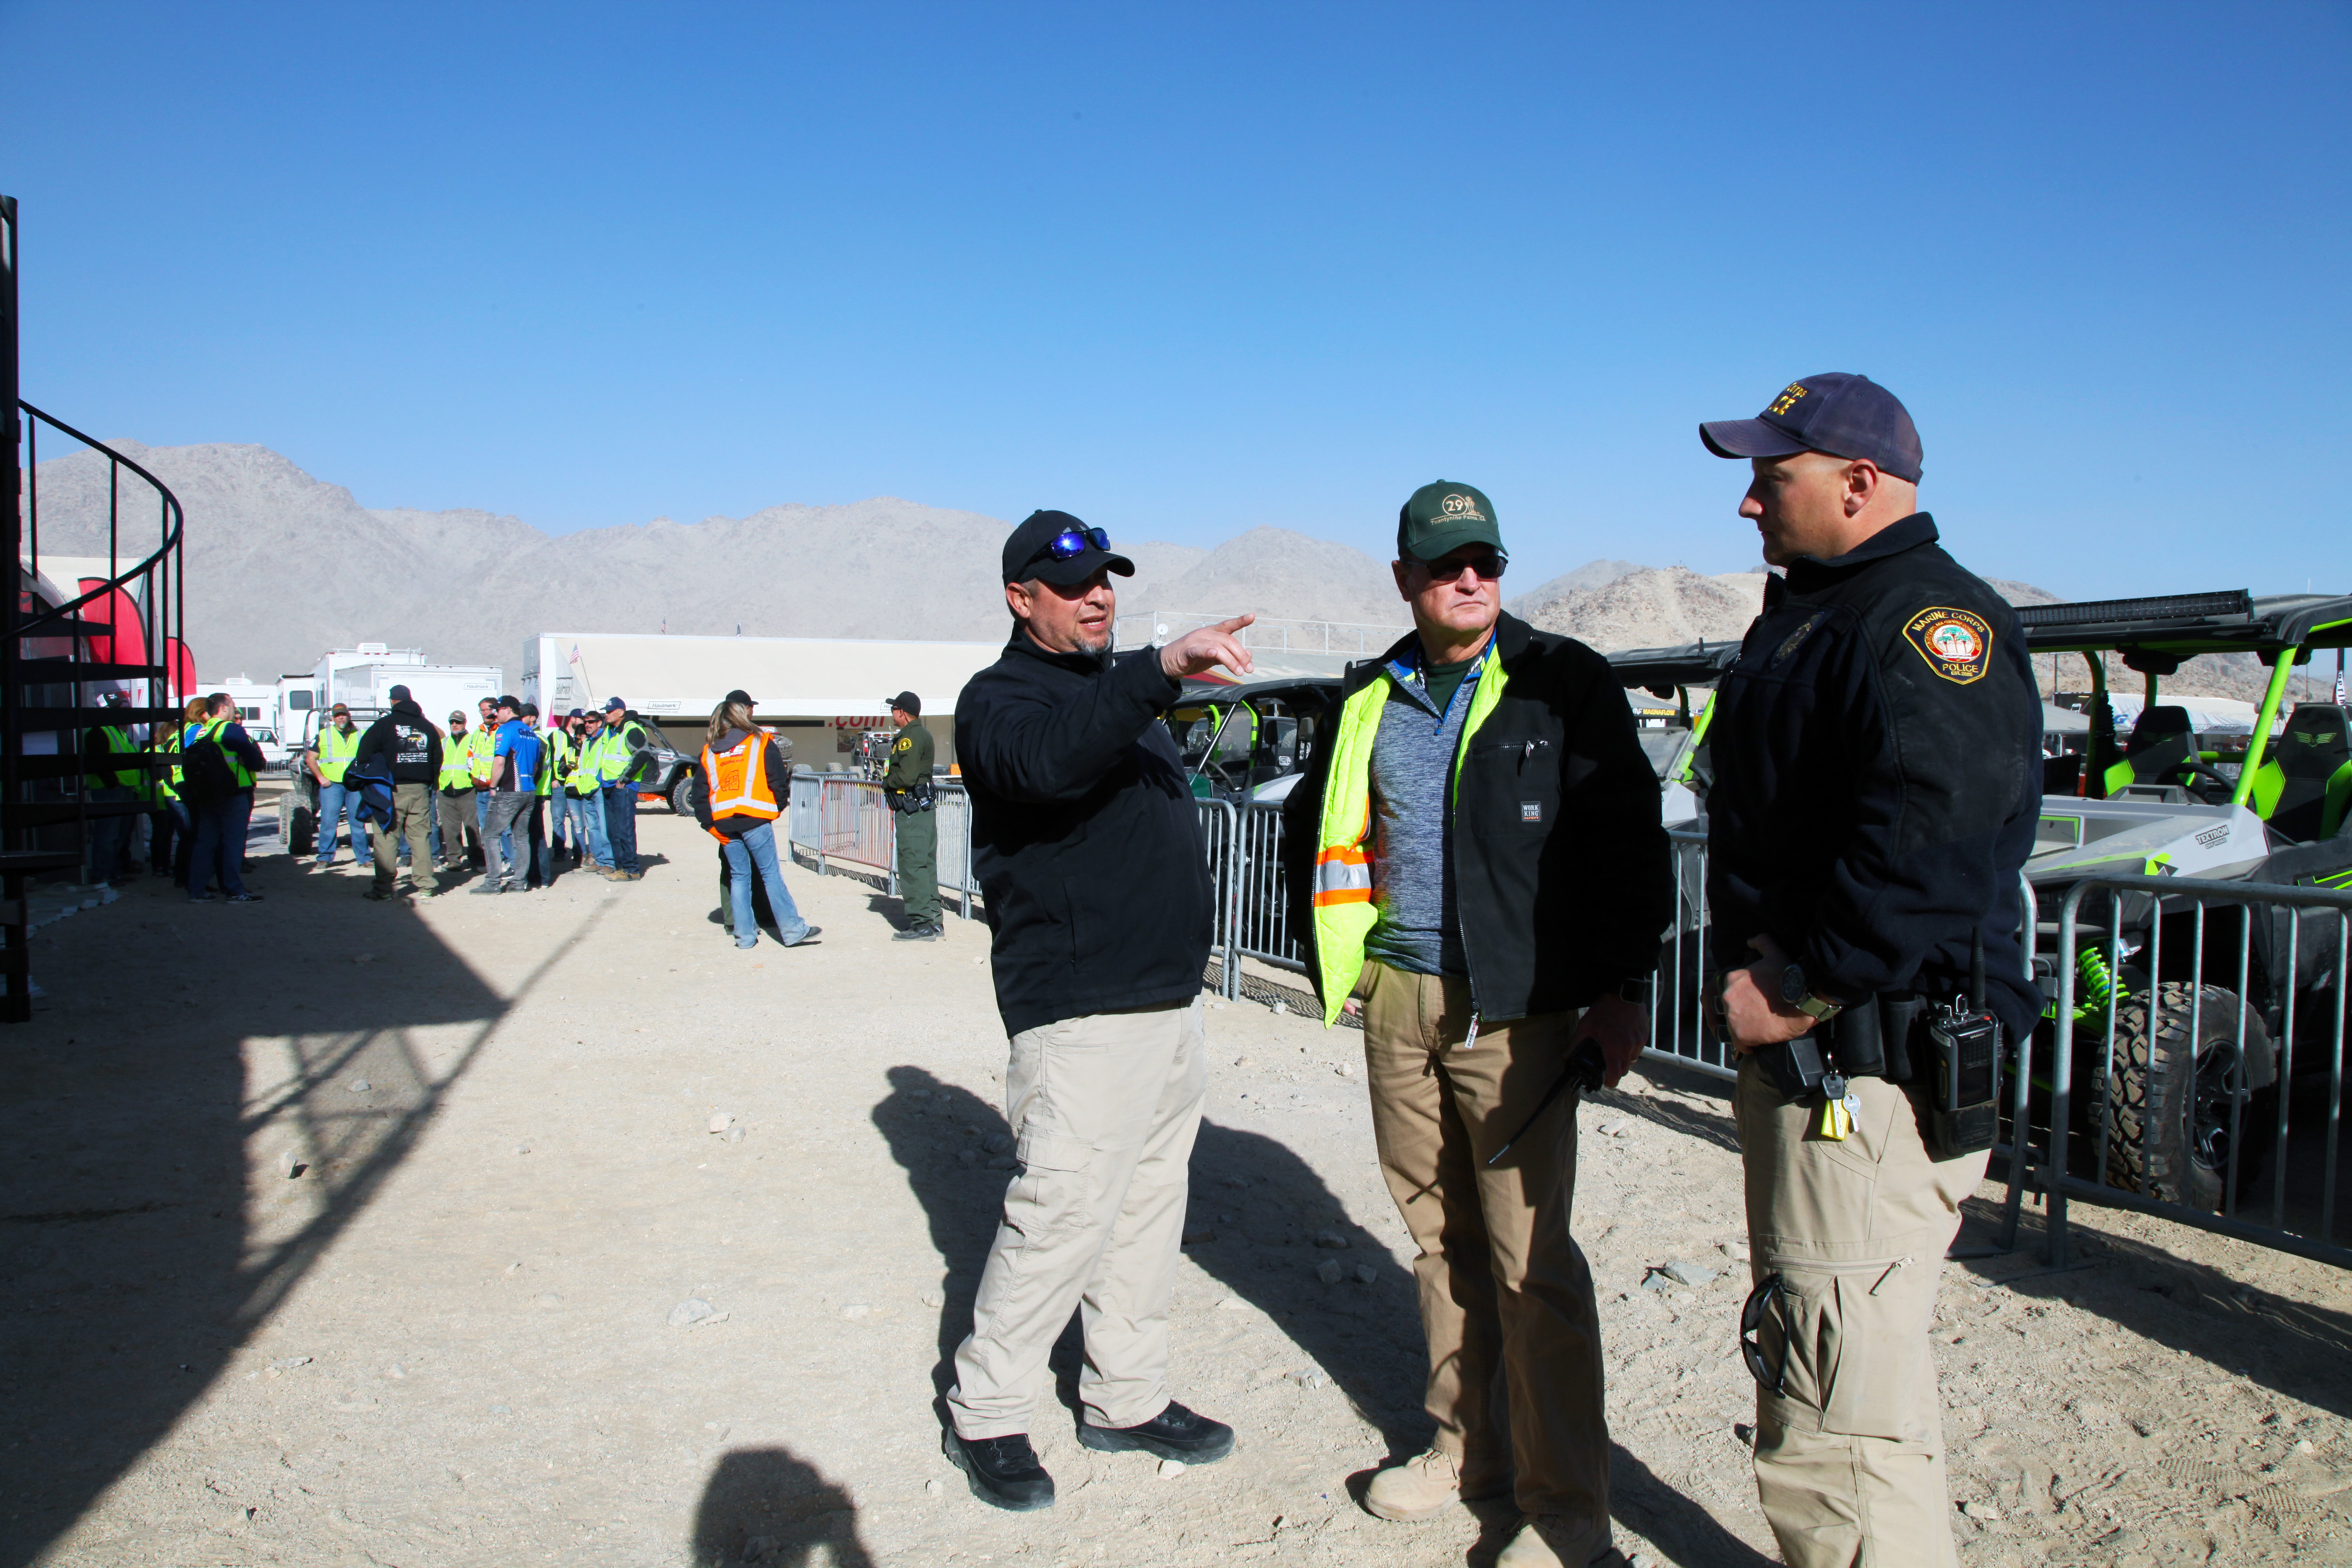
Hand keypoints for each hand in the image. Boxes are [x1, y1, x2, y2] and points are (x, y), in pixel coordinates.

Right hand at [1159, 615, 1256, 680]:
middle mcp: (1205, 634)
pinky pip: (1199, 650)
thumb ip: (1230, 655)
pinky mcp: (1187, 651)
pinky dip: (1207, 652)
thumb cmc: (1192, 658)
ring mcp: (1195, 641)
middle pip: (1228, 640)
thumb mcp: (1214, 656)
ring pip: (1218, 647)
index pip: (1228, 625)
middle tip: (1249, 668)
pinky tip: (1214, 654)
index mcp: (1212, 633)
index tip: (1252, 616)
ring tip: (1239, 672)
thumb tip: (1248, 655)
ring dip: (1231, 660)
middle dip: (1241, 655)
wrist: (1168, 663)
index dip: (1240, 621)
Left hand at [1571, 992, 1647, 1088]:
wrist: (1624, 994)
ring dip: (1624, 1059)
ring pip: (1632, 1059)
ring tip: (1616, 1049)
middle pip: (1624, 1070)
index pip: (1615, 1075)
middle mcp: (1628, 1049)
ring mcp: (1638, 1042)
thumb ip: (1575, 1043)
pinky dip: (1631, 1048)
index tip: (1606, 1081)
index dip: (1610, 1082)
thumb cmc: (1604, 1010)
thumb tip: (1565, 1056)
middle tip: (1608, 1064)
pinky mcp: (1644, 1035)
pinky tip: (1624, 1039)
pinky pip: (1638, 1048)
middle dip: (1616, 1070)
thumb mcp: (1586, 1026)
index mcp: (1614, 1049)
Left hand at [1719, 932, 1823, 1053]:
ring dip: (1737, 1032)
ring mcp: (1733, 1017)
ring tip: (1748, 1034)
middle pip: (1722, 1011)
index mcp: (1731, 979)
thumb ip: (1761, 943)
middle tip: (1742, 1022)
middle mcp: (1727, 998)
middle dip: (1728, 1017)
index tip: (1732, 1007)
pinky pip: (1739, 1045)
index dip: (1724, 1001)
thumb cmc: (1790, 977)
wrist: (1803, 1000)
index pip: (1717, 992)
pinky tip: (1753, 1047)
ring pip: (1729, 1028)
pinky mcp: (1741, 1035)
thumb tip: (1750, 942)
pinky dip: (1745, 1047)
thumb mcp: (1775, 953)